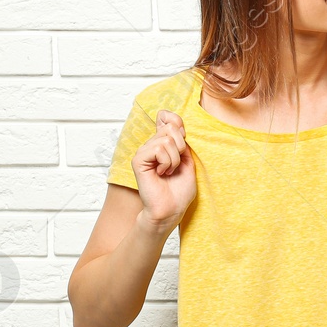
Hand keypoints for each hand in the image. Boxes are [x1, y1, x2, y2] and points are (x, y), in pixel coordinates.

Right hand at [133, 110, 196, 231]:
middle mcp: (151, 145)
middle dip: (181, 148)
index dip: (176, 121)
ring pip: (166, 139)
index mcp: (163, 144)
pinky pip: (158, 149)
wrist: (171, 209)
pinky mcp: (138, 160)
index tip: (182, 137)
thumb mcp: (188, 161)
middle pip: (171, 128)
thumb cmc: (179, 190)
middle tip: (176, 165)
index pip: (167, 118)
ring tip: (169, 172)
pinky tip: (162, 173)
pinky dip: (167, 162)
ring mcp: (144, 152)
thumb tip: (174, 122)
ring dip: (175, 159)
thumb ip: (182, 141)